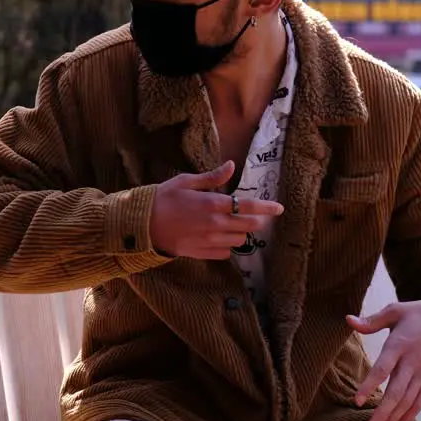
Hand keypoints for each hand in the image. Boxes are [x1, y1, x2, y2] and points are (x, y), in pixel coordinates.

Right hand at [148, 161, 283, 258]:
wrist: (141, 224)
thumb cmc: (162, 198)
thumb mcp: (185, 181)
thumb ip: (212, 178)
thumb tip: (232, 166)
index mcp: (213, 203)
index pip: (249, 206)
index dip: (267, 208)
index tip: (279, 208)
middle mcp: (215, 224)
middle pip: (249, 226)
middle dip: (256, 221)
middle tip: (255, 216)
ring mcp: (209, 241)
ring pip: (239, 241)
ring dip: (241, 233)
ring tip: (233, 226)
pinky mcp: (201, 253)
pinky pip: (225, 254)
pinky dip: (227, 247)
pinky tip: (219, 239)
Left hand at [349, 298, 420, 420]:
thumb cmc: (420, 314)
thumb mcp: (396, 310)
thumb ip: (371, 321)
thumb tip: (347, 320)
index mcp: (400, 345)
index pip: (383, 369)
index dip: (370, 385)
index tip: (357, 400)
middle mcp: (412, 363)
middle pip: (397, 392)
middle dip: (383, 413)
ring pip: (408, 401)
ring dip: (393, 419)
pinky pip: (419, 402)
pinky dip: (408, 416)